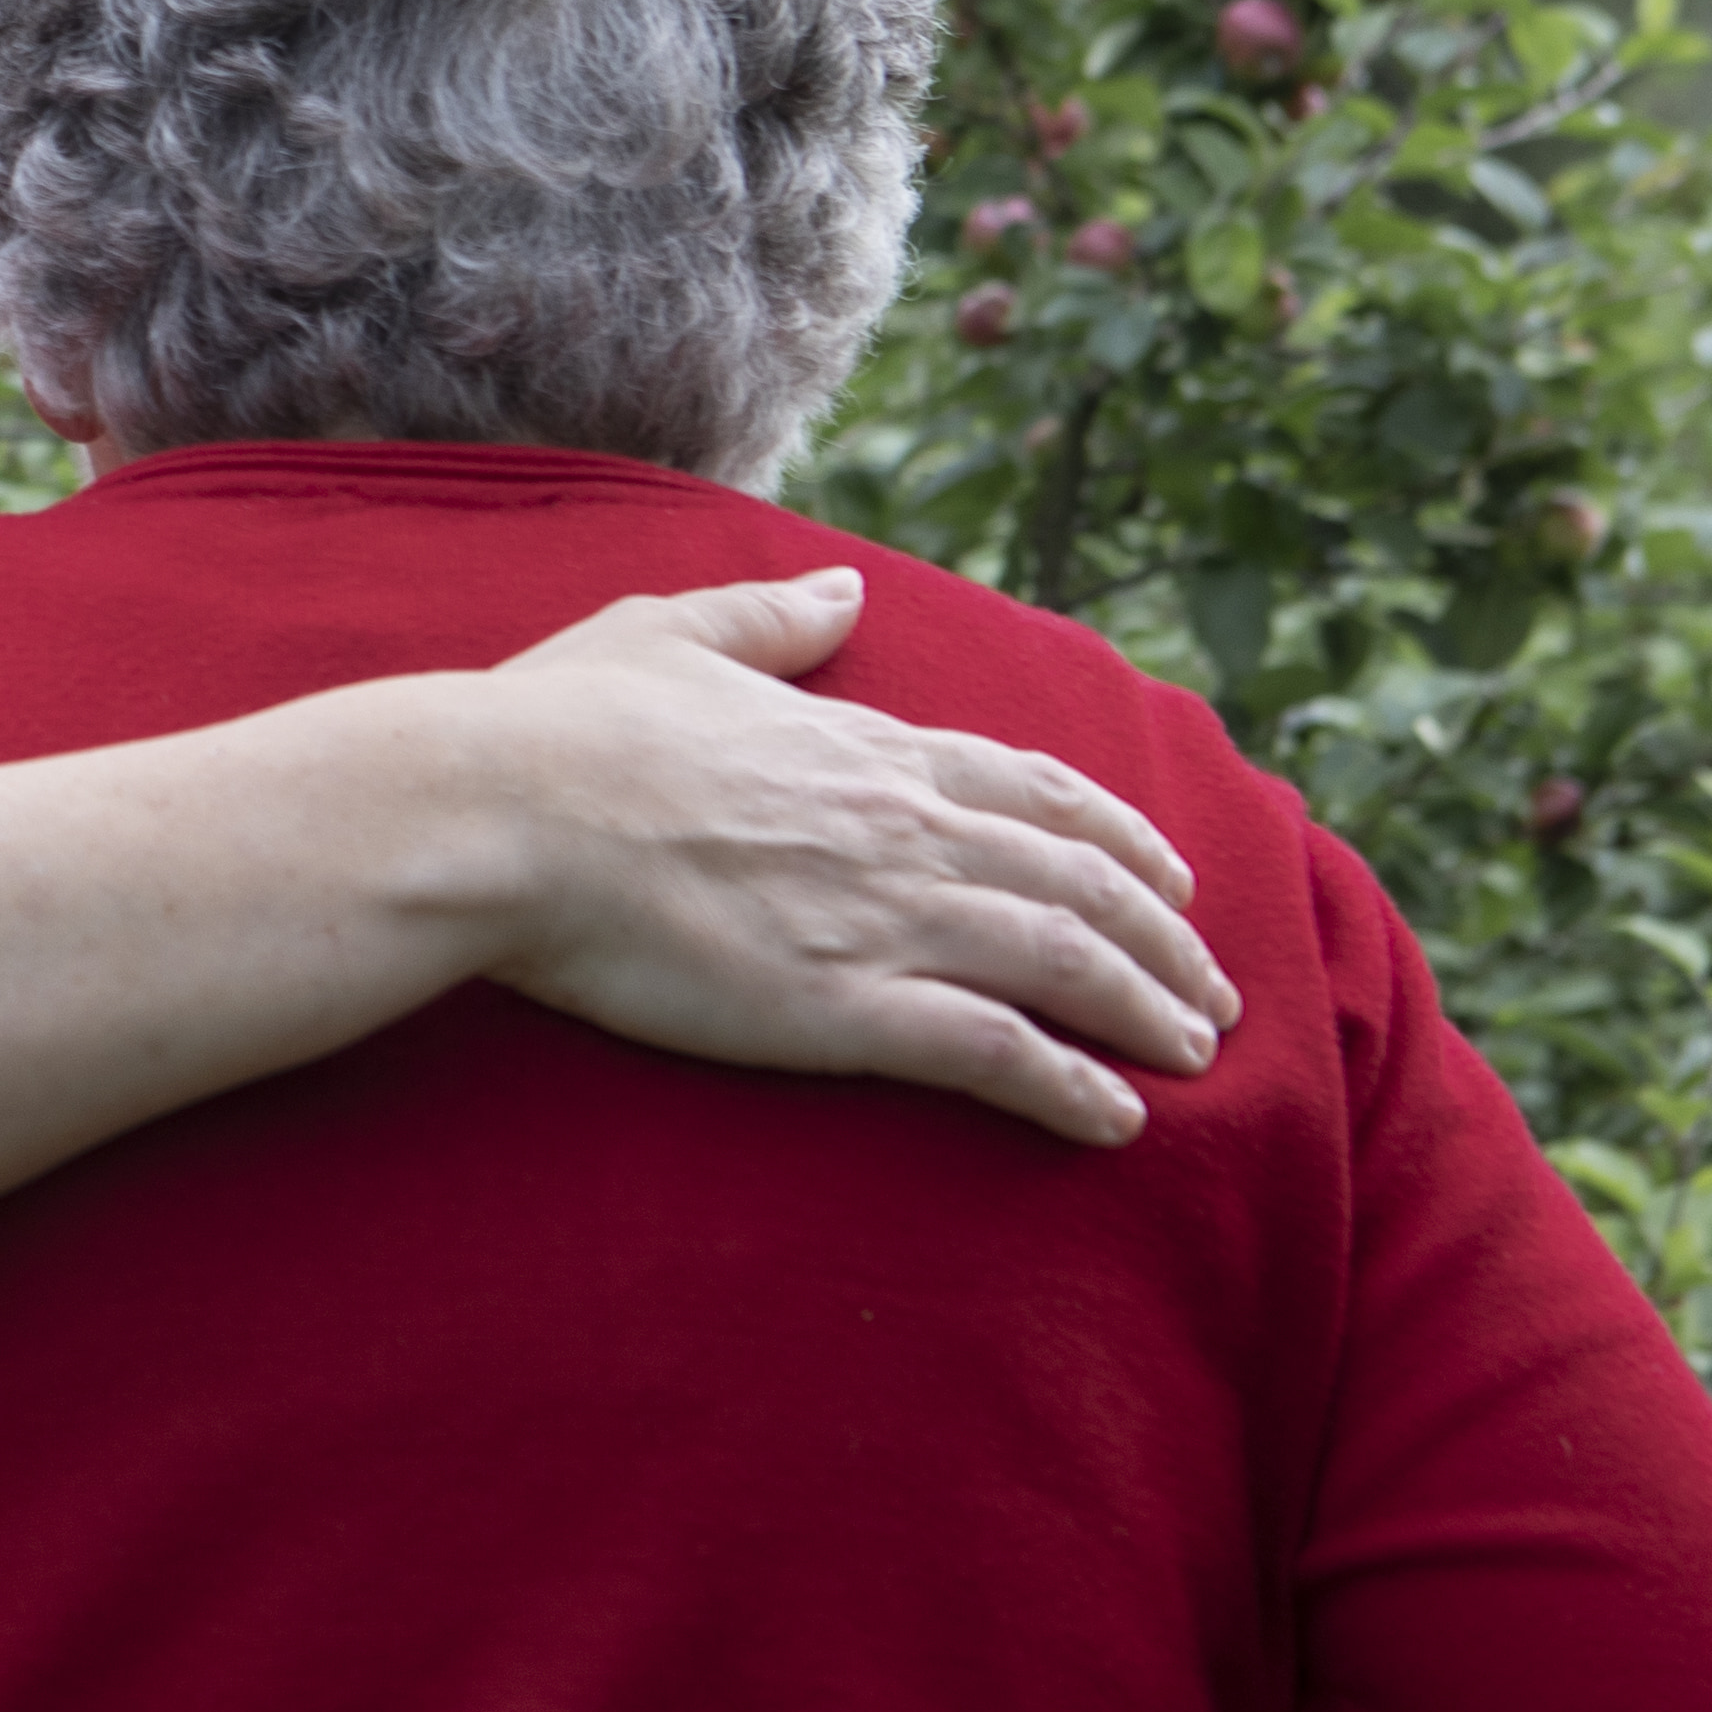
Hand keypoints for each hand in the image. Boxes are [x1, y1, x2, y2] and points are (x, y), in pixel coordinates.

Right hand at [480, 570, 1236, 1147]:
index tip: (1173, 876)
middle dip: (1165, 939)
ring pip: (1066, 963)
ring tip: (1194, 1055)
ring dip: (1146, 1012)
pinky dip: (1072, 1088)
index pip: (1034, 789)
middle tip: (1213, 990)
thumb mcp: (667, 634)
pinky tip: (1117, 1122)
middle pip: (1082, 881)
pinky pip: (996, 1052)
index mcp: (865, 747)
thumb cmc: (557, 728)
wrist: (498, 812)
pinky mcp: (844, 1009)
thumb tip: (842, 589)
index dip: (1119, 835)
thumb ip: (769, 619)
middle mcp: (903, 828)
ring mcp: (882, 918)